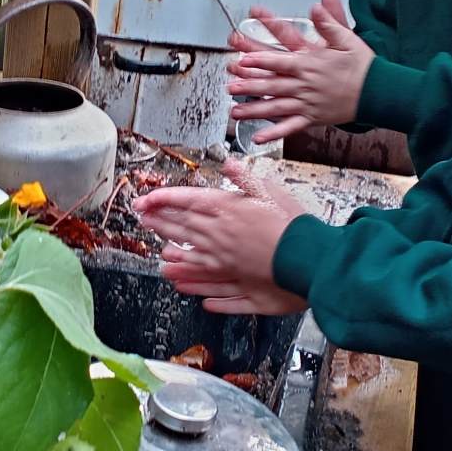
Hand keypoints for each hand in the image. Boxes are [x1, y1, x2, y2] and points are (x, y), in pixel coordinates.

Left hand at [135, 160, 311, 315]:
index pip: (186, 201)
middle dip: (160, 222)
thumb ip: (245, 178)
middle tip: (144, 220)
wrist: (307, 257)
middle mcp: (219, 236)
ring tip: (159, 253)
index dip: (162, 199)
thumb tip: (228, 164)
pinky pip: (208, 283)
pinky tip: (184, 286)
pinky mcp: (236, 281)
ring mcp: (224, 261)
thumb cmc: (292, 224)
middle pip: (182, 228)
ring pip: (190, 257)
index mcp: (225, 210)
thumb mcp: (270, 190)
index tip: (145, 200)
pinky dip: (193, 284)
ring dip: (172, 254)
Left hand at [227, 0, 374, 143]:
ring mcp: (308, 104)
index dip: (259, 61)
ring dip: (254, 109)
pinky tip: (257, 137)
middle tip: (229, 87)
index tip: (241, 60)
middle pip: (272, 85)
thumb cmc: (363, 65)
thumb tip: (316, 5)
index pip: (280, 62)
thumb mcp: (347, 39)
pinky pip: (290, 127)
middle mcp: (306, 85)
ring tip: (234, 111)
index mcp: (310, 65)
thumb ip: (329, 23)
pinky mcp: (313, 118)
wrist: (379, 92)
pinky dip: (274, 133)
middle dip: (249, 86)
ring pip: (276, 107)